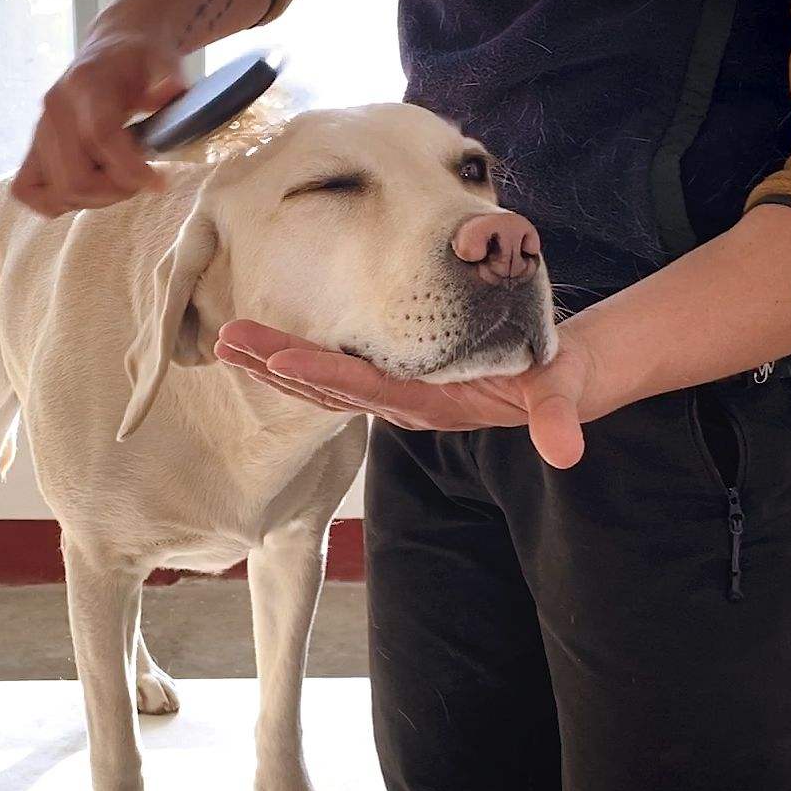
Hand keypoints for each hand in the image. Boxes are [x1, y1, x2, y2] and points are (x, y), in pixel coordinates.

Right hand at [10, 28, 188, 217]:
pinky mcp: (33, 148)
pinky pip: (28, 191)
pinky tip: (90, 188)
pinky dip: (60, 202)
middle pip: (75, 177)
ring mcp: (39, 131)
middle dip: (116, 190)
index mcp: (85, 83)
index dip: (129, 168)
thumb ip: (169, 74)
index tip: (159, 182)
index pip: (99, 136)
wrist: (112, 48)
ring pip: (57, 192)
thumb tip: (172, 89)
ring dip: (95, 199)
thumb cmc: (138, 59)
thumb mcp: (162, 57)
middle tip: (140, 181)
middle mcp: (54, 108)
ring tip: (120, 182)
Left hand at [214, 320, 594, 468]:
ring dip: (272, 364)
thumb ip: (557, 420)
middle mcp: (401, 405)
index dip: (322, 374)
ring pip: (320, 383)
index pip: (365, 388)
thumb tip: (565, 450)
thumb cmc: (553, 380)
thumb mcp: (558, 396)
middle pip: (326, 386)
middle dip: (274, 365)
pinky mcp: (394, 386)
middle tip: (224, 341)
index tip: (278, 360)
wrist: (555, 386)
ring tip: (225, 343)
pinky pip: (335, 377)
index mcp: (429, 404)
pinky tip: (264, 352)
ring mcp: (393, 398)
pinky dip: (297, 363)